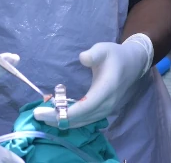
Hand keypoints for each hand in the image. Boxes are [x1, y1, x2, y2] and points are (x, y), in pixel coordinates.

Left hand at [34, 34, 153, 128]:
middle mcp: (107, 104)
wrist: (132, 65)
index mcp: (107, 89)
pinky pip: (85, 120)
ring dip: (63, 121)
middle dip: (58, 119)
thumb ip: (94, 53)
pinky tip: (56, 115)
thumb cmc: (115, 55)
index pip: (86, 106)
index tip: (47, 111)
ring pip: (83, 122)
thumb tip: (83, 58)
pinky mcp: (102, 111)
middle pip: (81, 118)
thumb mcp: (105, 49)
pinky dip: (70, 120)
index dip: (67, 112)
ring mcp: (105, 110)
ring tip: (43, 116)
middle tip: (37, 114)